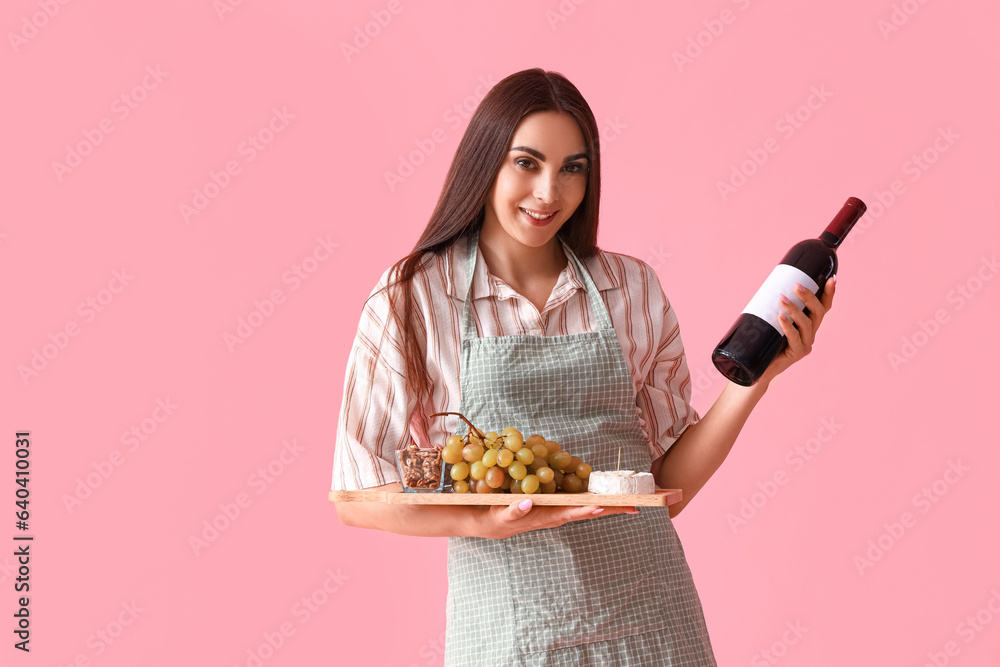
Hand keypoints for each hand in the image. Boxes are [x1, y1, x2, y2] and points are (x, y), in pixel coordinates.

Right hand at [479, 499, 638, 538]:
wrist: (494, 522)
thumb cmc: (498, 519)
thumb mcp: (502, 516)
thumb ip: (514, 510)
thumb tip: (527, 501)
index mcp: (547, 517)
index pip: (572, 513)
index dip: (588, 510)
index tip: (604, 507)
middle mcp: (558, 513)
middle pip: (588, 510)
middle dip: (611, 508)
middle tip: (635, 505)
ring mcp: (559, 507)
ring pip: (587, 504)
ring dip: (608, 502)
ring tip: (629, 498)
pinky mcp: (556, 499)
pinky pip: (578, 496)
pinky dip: (593, 492)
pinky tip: (606, 486)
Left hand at [761, 275, 836, 382]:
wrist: (757, 367)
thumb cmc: (764, 341)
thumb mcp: (771, 321)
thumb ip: (775, 308)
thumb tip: (770, 287)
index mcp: (808, 324)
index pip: (823, 307)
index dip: (829, 294)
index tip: (832, 279)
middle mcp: (811, 334)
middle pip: (818, 313)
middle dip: (809, 297)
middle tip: (796, 285)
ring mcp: (806, 344)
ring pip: (806, 324)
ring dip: (795, 309)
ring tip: (782, 299)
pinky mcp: (797, 353)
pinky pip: (795, 338)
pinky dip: (788, 326)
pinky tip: (780, 317)